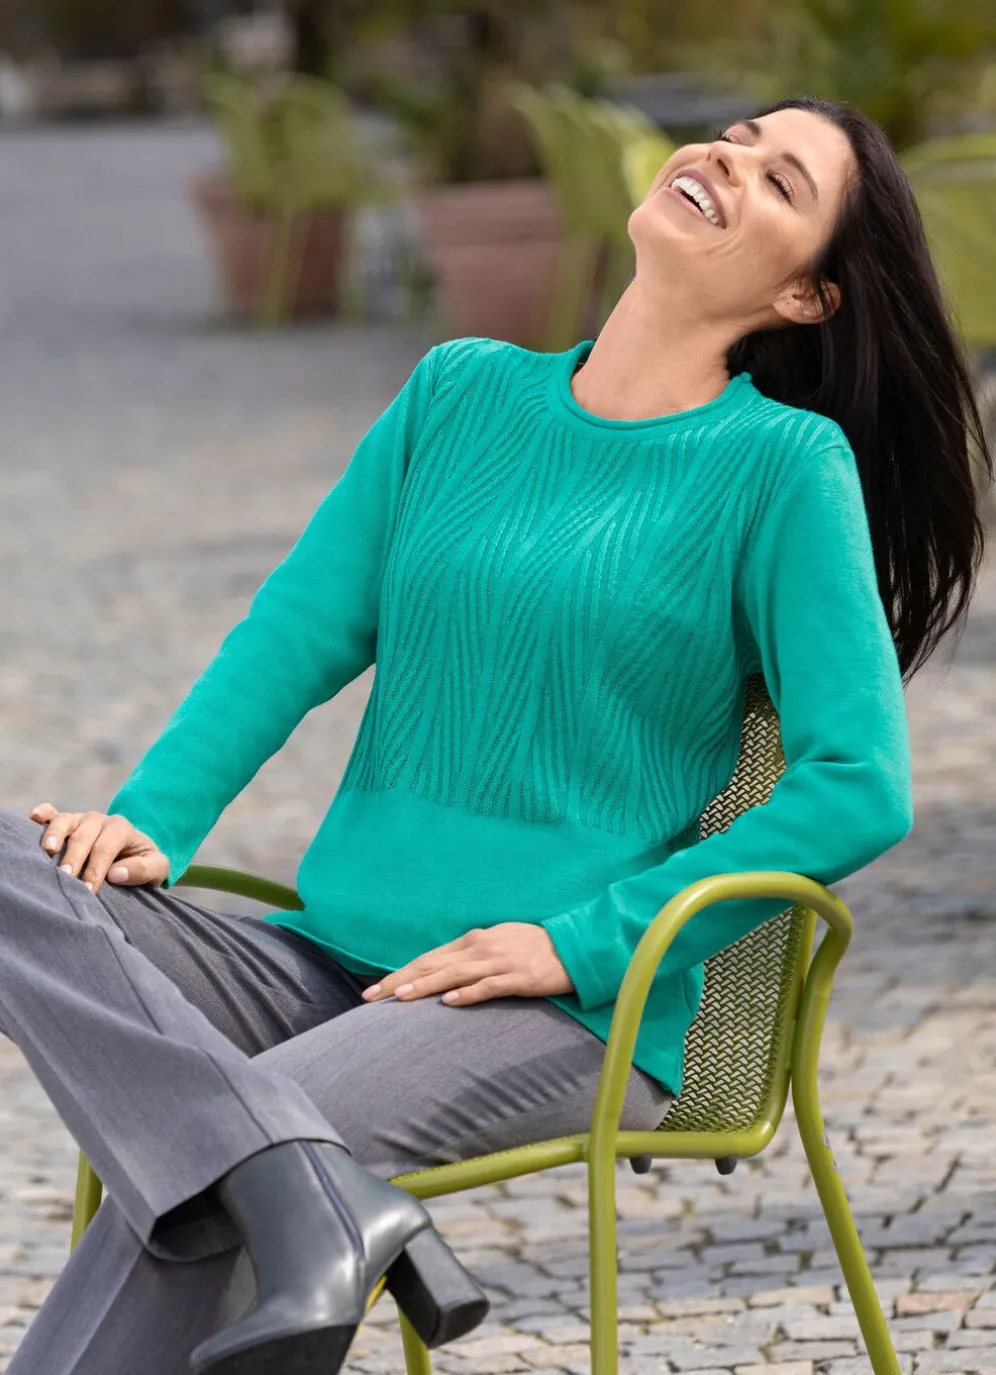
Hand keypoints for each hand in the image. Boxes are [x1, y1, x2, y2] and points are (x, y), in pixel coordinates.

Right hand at [28, 802, 169, 895]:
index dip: (96, 868)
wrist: (134, 852)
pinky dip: (43, 813)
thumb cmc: (143, 864)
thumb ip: (144, 870)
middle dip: (74, 858)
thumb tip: (116, 874)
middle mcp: (99, 820)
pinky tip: (34, 818)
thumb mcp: (157, 868)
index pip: (106, 847)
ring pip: (66, 821)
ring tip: (47, 851)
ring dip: (55, 834)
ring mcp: (81, 819)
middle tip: (65, 877)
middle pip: (84, 836)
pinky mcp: (66, 822)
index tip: (88, 890)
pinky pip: (53, 813)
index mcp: (122, 829)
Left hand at [361, 923, 574, 1006]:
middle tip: (372, 996)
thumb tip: (439, 974)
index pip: (427, 958)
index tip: (374, 989)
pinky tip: (449, 1002)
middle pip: (432, 965)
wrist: (573, 946)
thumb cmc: (531, 948)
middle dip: (400, 980)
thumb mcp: (495, 944)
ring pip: (454, 974)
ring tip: (400, 997)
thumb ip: (468, 957)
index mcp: (472, 941)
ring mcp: (499, 961)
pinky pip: (489, 986)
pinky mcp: (519, 977)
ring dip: (425, 985)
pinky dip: (468, 993)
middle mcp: (480, 948)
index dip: (399, 972)